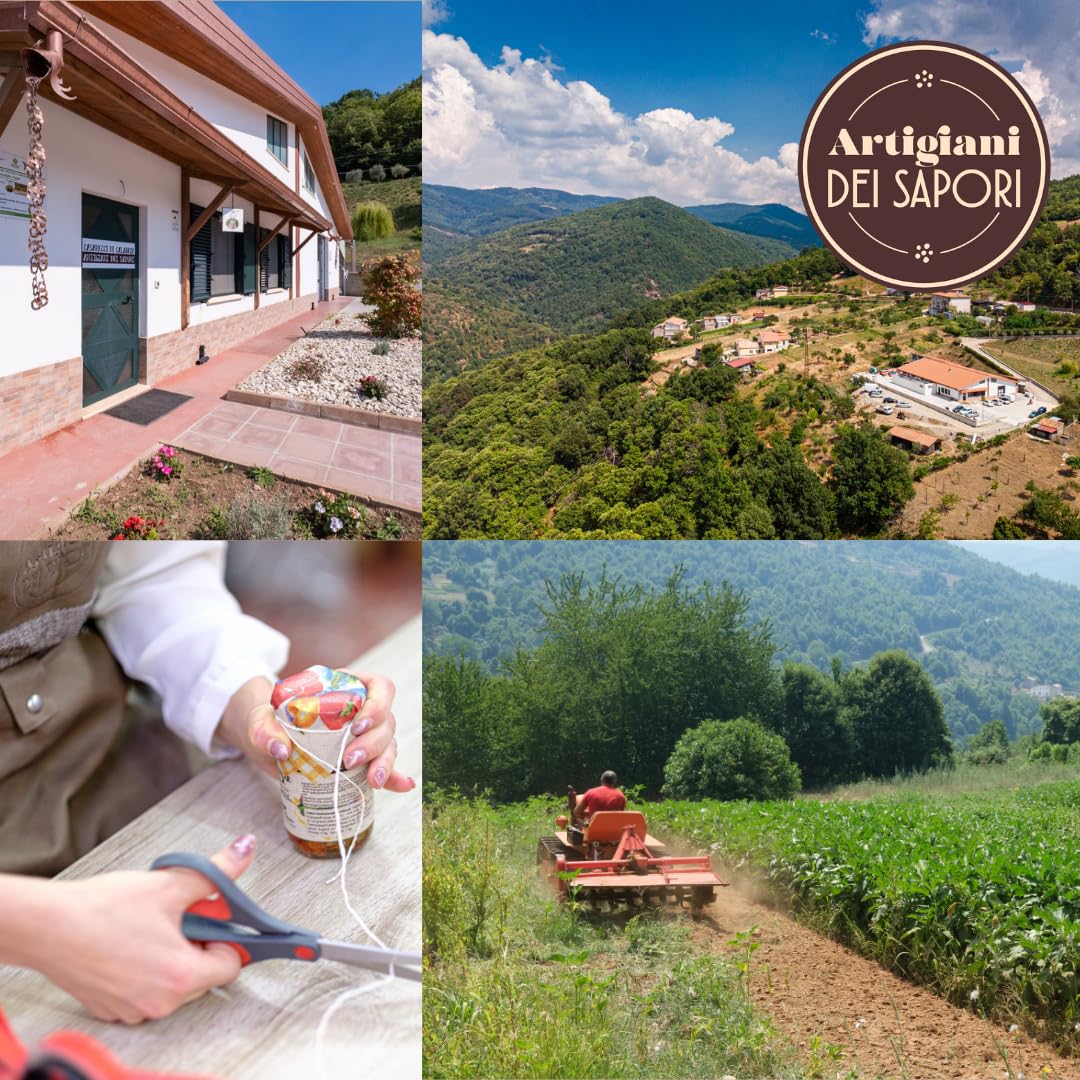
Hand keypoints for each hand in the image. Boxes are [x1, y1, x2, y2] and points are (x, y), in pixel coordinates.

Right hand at [21, 835, 255, 1023]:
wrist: (47, 926)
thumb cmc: (104, 908)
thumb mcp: (170, 883)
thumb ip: (216, 871)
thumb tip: (244, 851)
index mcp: (181, 975)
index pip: (231, 966)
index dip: (225, 938)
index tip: (211, 920)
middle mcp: (160, 1002)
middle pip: (204, 977)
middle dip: (198, 946)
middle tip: (178, 919)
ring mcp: (134, 1009)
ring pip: (174, 985)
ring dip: (172, 959)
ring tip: (150, 929)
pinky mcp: (113, 1009)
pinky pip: (147, 992)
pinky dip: (146, 971)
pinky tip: (129, 945)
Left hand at [227, 671, 413, 791]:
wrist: (263, 739)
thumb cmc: (265, 720)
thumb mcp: (259, 720)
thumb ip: (264, 729)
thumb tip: (281, 749)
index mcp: (346, 687)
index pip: (379, 687)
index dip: (377, 706)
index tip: (358, 726)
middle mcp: (360, 709)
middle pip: (386, 721)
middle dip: (375, 742)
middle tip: (350, 760)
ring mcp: (362, 735)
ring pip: (388, 744)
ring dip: (384, 762)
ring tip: (372, 781)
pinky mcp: (359, 760)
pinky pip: (382, 766)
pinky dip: (393, 777)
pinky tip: (401, 786)